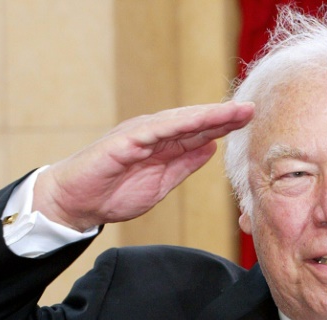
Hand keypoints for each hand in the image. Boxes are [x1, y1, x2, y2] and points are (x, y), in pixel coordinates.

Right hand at [33, 101, 253, 230]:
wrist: (76, 203)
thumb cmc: (114, 193)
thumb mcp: (161, 183)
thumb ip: (184, 164)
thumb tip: (211, 147)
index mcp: (163, 144)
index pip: (198, 131)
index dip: (224, 124)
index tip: (249, 119)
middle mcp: (153, 133)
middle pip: (193, 121)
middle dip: (222, 115)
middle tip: (251, 108)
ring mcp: (138, 135)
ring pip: (178, 121)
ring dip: (206, 115)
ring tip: (232, 112)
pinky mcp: (123, 142)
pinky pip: (153, 131)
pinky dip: (176, 125)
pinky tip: (197, 122)